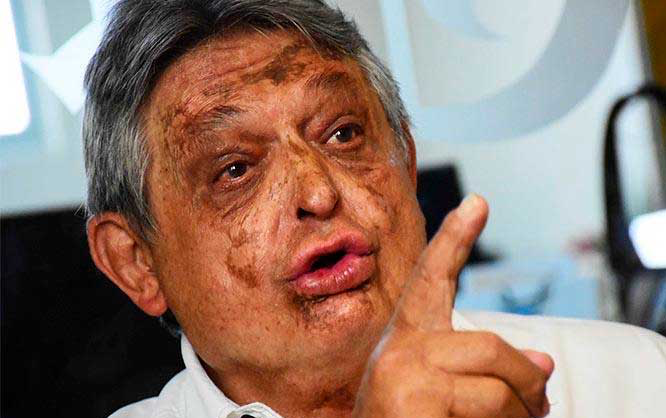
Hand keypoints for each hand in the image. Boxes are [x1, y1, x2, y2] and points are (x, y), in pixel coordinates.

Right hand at [353, 195, 553, 417]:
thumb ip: (486, 371)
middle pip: (491, 345)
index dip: (454, 239)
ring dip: (522, 415)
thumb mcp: (445, 395)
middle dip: (528, 381)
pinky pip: (489, 411)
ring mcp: (402, 375)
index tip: (478, 203)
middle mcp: (398, 350)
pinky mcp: (412, 402)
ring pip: (497, 385)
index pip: (430, 279)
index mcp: (406, 341)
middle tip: (541, 404)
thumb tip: (545, 364)